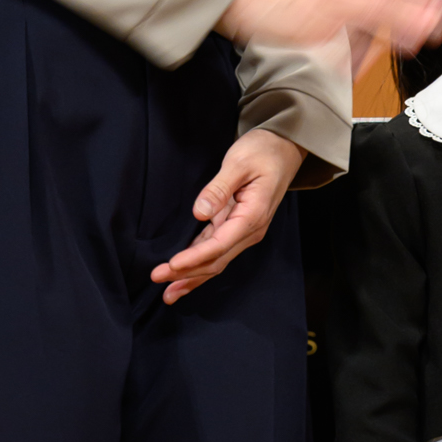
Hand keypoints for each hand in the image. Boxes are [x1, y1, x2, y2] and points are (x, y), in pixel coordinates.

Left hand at [150, 129, 301, 304]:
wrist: (284, 149)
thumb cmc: (263, 152)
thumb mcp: (239, 163)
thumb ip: (219, 188)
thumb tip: (200, 212)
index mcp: (252, 216)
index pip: (218, 245)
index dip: (193, 258)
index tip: (171, 265)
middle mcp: (250, 230)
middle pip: (216, 260)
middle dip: (187, 273)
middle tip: (157, 278)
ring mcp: (244, 231)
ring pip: (216, 261)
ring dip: (192, 277)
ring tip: (169, 292)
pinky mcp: (237, 227)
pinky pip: (216, 251)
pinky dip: (199, 265)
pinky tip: (183, 276)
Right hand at [218, 0, 441, 56]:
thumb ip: (346, 4)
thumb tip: (369, 35)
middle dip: (420, 5)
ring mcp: (328, 2)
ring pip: (373, 10)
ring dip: (401, 21)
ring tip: (426, 32)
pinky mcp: (312, 21)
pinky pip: (342, 33)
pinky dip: (362, 43)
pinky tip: (380, 52)